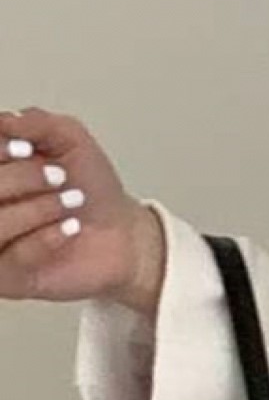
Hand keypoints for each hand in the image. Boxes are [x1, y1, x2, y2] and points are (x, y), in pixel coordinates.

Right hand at [0, 107, 164, 313]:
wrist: (124, 234)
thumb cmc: (91, 188)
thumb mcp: (69, 139)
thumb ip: (37, 123)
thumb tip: (5, 120)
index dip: (1, 152)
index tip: (28, 149)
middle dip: (22, 178)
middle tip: (58, 178)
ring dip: (36, 209)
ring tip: (70, 203)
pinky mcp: (7, 279)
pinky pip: (13, 258)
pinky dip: (45, 238)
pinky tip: (70, 229)